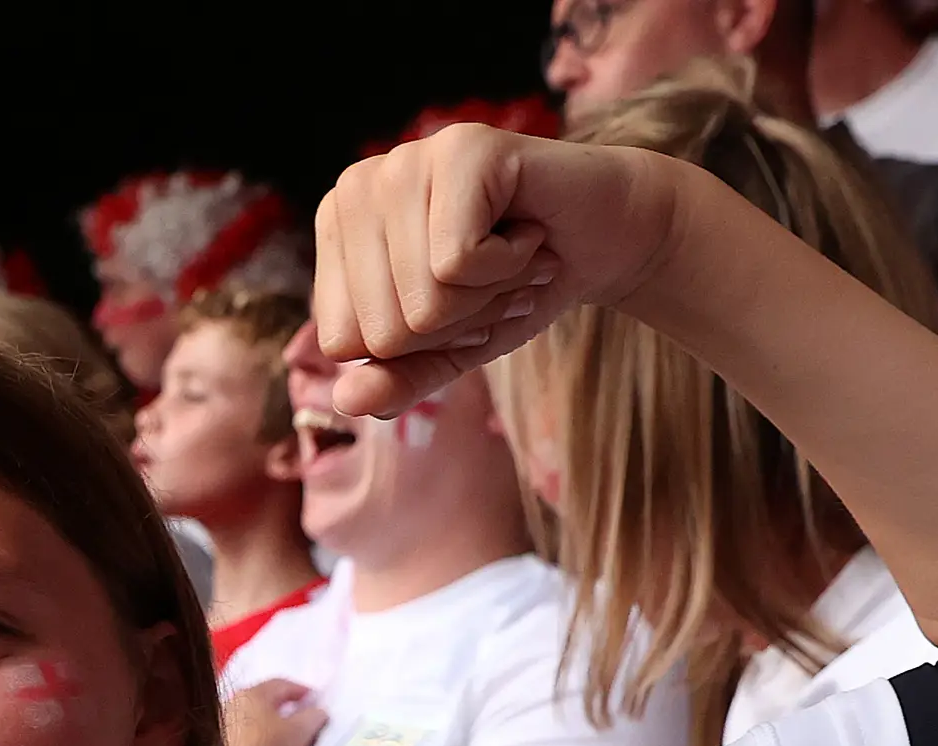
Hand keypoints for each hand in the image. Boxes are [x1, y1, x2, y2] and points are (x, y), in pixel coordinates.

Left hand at [222, 680, 326, 745]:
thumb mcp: (300, 731)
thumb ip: (313, 717)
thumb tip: (318, 712)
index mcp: (253, 693)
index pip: (281, 684)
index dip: (301, 690)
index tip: (314, 699)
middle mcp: (233, 702)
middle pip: (263, 699)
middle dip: (283, 706)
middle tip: (299, 714)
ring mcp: (223, 723)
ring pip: (251, 716)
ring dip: (268, 721)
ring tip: (283, 733)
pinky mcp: (219, 742)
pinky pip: (243, 732)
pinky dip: (256, 735)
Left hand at [313, 126, 678, 415]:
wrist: (601, 238)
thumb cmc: (514, 289)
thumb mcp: (448, 351)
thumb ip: (395, 381)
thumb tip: (346, 402)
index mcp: (336, 231)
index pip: (343, 342)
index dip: (417, 343)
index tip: (456, 301)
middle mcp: (357, 187)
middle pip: (382, 328)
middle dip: (456, 324)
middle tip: (491, 279)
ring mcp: (405, 161)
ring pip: (421, 301)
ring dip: (487, 298)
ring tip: (510, 256)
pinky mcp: (460, 150)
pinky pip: (457, 264)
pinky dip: (509, 268)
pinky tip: (527, 234)